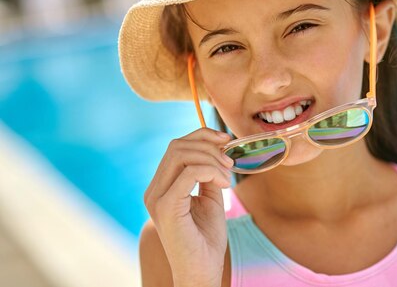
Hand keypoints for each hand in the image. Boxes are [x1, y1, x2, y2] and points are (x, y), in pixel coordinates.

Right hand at [143, 128, 232, 286]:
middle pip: (177, 145)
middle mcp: (154, 190)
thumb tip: (219, 150)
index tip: (227, 141)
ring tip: (228, 176)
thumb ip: (208, 174)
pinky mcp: (166, 207)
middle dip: (209, 145)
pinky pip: (188, 173)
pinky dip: (211, 171)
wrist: (202, 270)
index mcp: (162, 186)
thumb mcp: (210, 197)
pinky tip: (224, 185)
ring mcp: (157, 198)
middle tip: (230, 161)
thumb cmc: (206, 239)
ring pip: (181, 154)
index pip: (176, 146)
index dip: (202, 136)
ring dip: (212, 159)